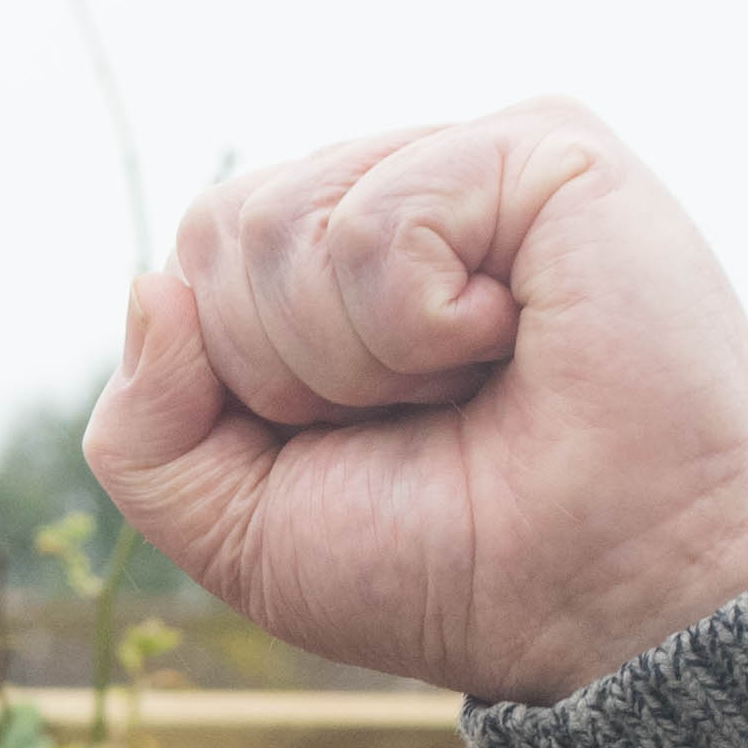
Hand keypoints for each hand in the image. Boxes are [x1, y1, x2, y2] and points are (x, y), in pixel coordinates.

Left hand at [79, 103, 747, 709]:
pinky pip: (380, 222)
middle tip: (420, 412)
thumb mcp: (239, 530)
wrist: (604, 600)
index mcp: (338, 268)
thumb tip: (151, 285)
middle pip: (225, 229)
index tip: (357, 439)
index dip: (242, 383)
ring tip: (469, 379)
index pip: (199, 261)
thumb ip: (143, 433)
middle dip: (288, 368)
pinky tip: (511, 340)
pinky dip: (420, 325)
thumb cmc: (448, 566)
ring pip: (288, 224)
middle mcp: (407, 196)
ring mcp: (477, 162)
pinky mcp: (545, 147)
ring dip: (359, 354)